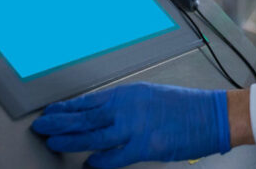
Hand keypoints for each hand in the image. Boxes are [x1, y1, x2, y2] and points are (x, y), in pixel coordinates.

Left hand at [31, 83, 229, 168]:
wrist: (212, 114)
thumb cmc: (187, 107)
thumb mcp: (151, 97)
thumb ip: (126, 107)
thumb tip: (103, 117)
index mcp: (130, 93)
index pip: (90, 101)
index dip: (67, 108)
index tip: (52, 111)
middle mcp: (128, 107)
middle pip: (85, 116)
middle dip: (60, 122)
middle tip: (42, 126)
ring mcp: (135, 127)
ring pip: (92, 135)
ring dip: (70, 139)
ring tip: (53, 141)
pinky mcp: (144, 146)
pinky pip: (113, 156)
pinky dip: (99, 161)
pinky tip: (87, 163)